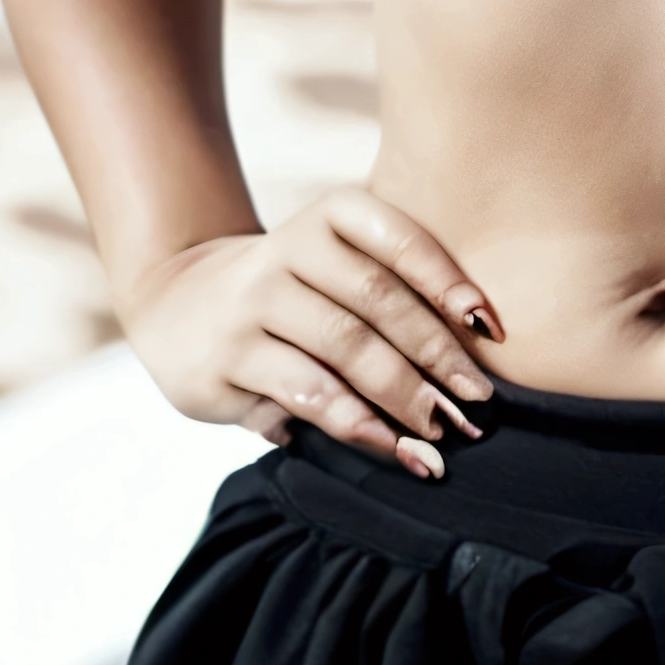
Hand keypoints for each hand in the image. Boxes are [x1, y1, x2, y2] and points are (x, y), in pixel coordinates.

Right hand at [122, 189, 500, 475]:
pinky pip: (306, 395)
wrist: (175, 301)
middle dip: (437, 356)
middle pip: (376, 300)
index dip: (447, 280)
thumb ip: (391, 287)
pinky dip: (358, 425)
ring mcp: (251, 305)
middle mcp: (285, 251)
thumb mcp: (331, 262)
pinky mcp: (227, 361)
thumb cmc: (290, 288)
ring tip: (443, 434)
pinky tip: (392, 447)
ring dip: (404, 396)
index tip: (490, 330)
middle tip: (479, 402)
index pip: (396, 238)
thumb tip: (477, 348)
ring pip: (343, 351)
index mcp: (325, 217)